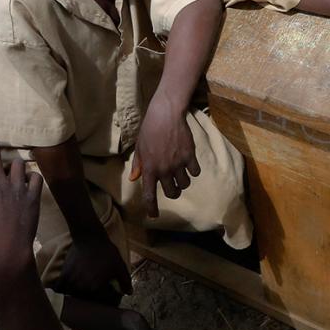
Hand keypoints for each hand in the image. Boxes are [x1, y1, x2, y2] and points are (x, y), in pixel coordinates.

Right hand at [56, 233, 131, 301]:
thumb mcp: (119, 265)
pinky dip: (63, 292)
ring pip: (73, 297)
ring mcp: (71, 283)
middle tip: (97, 295)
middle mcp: (82, 288)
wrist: (89, 237)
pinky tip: (67, 290)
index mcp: (97, 288)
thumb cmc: (106, 251)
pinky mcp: (63, 276)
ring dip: (78, 297)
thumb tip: (128, 293)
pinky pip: (60, 290)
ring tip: (84, 292)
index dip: (108, 301)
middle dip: (93, 301)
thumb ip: (125, 281)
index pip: (102, 303)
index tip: (109, 297)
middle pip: (87, 302)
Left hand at [129, 95, 198, 217]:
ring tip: (181, 173)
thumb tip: (134, 179)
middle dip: (173, 192)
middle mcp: (164, 169)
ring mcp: (177, 163)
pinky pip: (195, 172)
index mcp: (149, 169)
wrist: (166, 114)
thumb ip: (138, 165)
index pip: (150, 195)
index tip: (154, 215)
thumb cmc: (149, 129)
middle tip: (173, 186)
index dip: (152, 208)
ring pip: (185, 184)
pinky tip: (190, 164)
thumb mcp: (139, 147)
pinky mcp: (189, 155)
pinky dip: (193, 170)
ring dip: (183, 182)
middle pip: (172, 193)